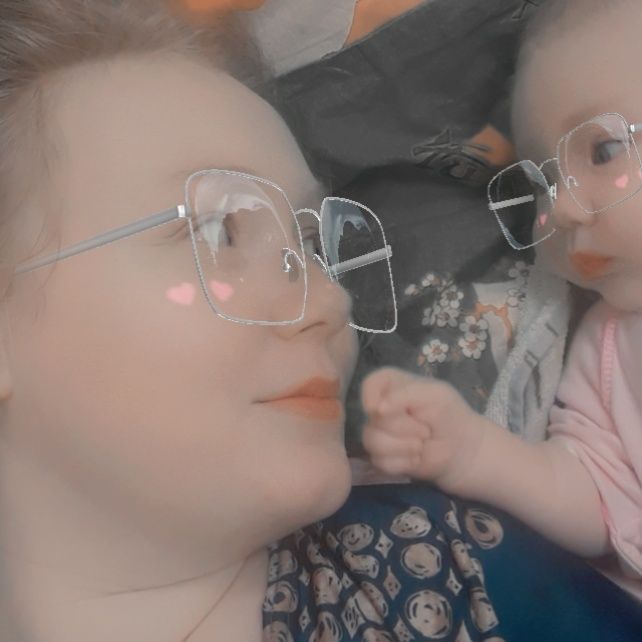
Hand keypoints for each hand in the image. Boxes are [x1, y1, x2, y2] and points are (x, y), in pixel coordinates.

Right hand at [361, 368, 486, 494]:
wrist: (462, 450)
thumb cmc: (450, 415)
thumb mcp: (435, 395)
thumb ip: (404, 394)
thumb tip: (376, 410)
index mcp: (391, 385)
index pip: (370, 384)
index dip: (371, 397)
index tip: (382, 409)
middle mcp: (380, 408)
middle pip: (374, 418)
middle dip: (404, 427)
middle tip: (425, 430)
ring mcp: (378, 433)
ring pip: (372, 441)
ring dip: (403, 447)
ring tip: (421, 446)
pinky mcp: (381, 457)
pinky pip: (379, 461)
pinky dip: (401, 463)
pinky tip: (416, 459)